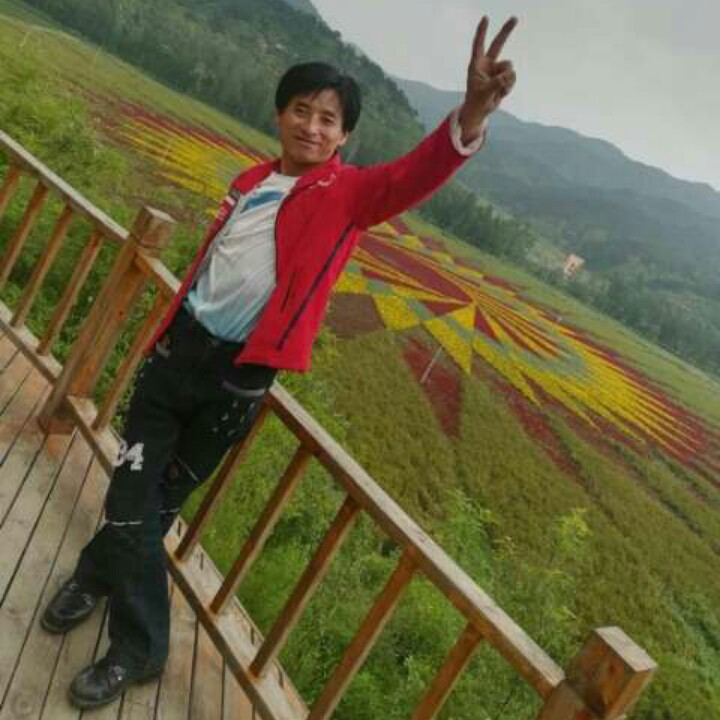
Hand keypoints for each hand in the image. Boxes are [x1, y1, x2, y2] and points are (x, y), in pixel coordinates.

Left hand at [459, 16, 518, 143]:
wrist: (480, 112)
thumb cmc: (476, 102)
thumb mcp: (484, 93)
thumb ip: (496, 83)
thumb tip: (510, 74)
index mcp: (476, 65)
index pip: (479, 45)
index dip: (482, 31)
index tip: (485, 18)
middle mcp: (487, 64)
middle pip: (498, 43)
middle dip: (506, 30)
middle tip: (515, 17)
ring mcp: (497, 70)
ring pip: (509, 68)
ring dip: (506, 81)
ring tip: (497, 91)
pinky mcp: (504, 77)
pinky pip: (512, 78)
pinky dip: (509, 87)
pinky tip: (501, 93)